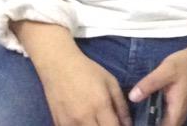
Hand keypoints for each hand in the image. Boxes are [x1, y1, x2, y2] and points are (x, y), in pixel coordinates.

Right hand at [13, 21, 129, 125]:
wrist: (59, 66)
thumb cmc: (88, 71)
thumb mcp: (111, 83)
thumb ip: (121, 106)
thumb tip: (128, 125)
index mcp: (100, 105)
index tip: (120, 125)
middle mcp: (84, 118)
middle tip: (108, 122)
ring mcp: (69, 123)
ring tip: (97, 120)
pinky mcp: (58, 124)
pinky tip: (85, 121)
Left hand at [128, 46, 186, 125]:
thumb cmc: (184, 65)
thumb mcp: (165, 71)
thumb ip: (149, 84)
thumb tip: (132, 97)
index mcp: (175, 112)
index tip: (133, 124)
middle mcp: (177, 116)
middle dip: (146, 124)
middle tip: (129, 120)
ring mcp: (176, 112)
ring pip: (161, 124)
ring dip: (148, 121)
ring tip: (132, 115)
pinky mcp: (174, 107)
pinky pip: (161, 118)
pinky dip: (151, 116)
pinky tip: (140, 108)